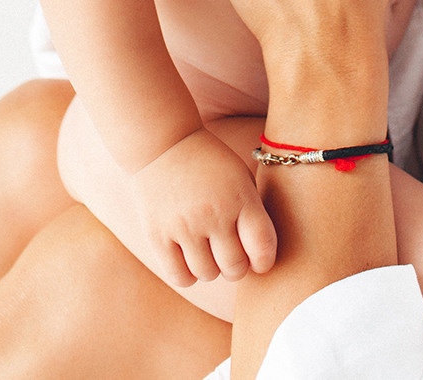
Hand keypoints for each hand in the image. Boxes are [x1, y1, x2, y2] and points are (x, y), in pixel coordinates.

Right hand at [133, 127, 276, 286]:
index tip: (258, 260)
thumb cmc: (209, 164)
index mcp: (240, 197)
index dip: (264, 262)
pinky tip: (188, 258)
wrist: (163, 144)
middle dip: (236, 266)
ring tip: (207, 251)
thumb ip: (252, 212)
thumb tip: (261, 256)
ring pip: (207, 274)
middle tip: (229, 254)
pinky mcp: (158, 235)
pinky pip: (180, 277)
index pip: (262, 247)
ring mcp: (184, 226)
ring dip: (211, 269)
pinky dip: (187, 275)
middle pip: (234, 268)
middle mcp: (214, 213)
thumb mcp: (240, 177)